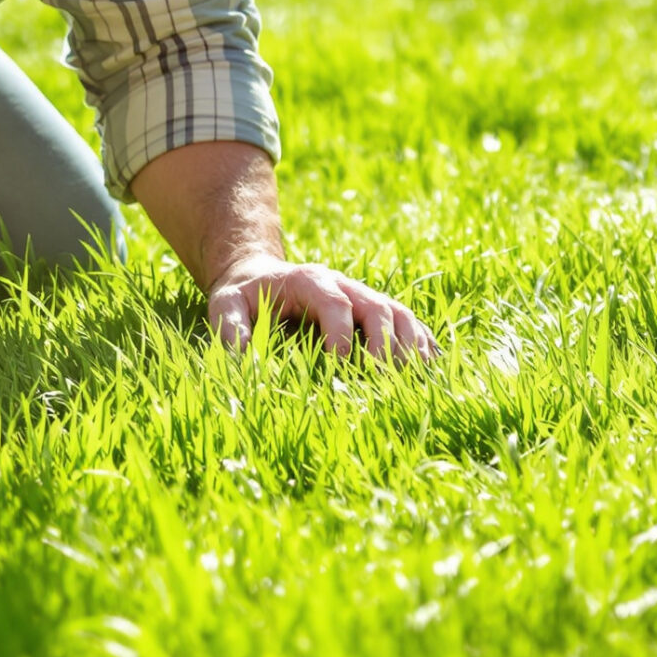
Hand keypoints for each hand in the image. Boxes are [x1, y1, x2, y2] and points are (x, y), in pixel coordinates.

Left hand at [205, 256, 439, 361]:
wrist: (260, 278)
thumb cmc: (243, 296)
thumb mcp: (225, 304)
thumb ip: (229, 327)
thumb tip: (242, 359)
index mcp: (309, 279)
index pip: (335, 302)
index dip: (340, 333)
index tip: (338, 365)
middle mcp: (343, 285)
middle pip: (376, 307)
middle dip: (383, 342)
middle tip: (384, 379)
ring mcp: (363, 297)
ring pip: (399, 315)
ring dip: (410, 345)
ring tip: (417, 378)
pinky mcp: (374, 312)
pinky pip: (407, 324)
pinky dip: (421, 345)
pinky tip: (431, 371)